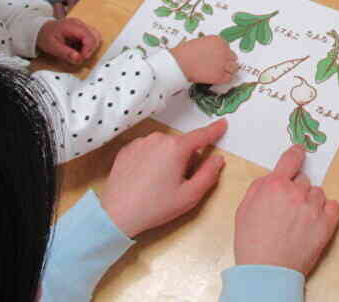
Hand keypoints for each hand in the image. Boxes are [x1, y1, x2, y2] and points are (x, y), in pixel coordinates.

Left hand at [37, 18, 101, 63]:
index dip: (88, 50)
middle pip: (95, 36)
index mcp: (72, 26)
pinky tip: (80, 49)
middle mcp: (79, 23)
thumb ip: (65, 53)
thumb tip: (78, 59)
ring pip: (96, 36)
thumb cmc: (45, 36)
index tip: (82, 58)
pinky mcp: (82, 29)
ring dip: (91, 47)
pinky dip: (89, 45)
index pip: (89, 36)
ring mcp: (82, 25)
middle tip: (80, 57)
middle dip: (91, 49)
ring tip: (80, 53)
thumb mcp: (52, 47)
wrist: (41, 30)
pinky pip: (92, 37)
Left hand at [99, 120, 227, 237]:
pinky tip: (145, 178)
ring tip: (159, 183)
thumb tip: (218, 159)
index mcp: (176, 148)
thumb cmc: (155, 206)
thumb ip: (209, 174)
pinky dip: (151, 159)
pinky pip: (147, 149)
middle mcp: (158, 138)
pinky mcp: (127, 149)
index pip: (202, 135)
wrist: (116, 214)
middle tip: (179, 182)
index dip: (215, 130)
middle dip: (186, 157)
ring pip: (164, 146)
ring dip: (168, 158)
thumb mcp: (190, 195)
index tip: (223, 123)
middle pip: (181, 144)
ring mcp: (140, 142)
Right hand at [170, 35, 237, 83]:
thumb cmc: (185, 52)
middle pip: (233, 57)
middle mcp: (224, 51)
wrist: (180, 62)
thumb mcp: (200, 42)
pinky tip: (217, 78)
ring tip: (220, 73)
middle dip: (227, 62)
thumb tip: (213, 53)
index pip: (227, 48)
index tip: (217, 58)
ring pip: (234, 68)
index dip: (222, 54)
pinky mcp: (220, 75)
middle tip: (219, 66)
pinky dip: (224, 79)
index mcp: (219, 41)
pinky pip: (229, 78)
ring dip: (228, 70)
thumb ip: (210, 47)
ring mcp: (222, 64)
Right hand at [234, 145, 338, 274]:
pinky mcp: (326, 223)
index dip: (296, 154)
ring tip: (299, 220)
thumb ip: (260, 186)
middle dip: (297, 190)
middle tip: (288, 208)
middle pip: (303, 180)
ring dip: (311, 201)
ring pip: (318, 193)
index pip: (292, 158)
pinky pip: (333, 206)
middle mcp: (296, 192)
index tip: (300, 152)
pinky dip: (326, 211)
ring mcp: (313, 207)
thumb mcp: (244, 207)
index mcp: (275, 184)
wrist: (267, 271)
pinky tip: (314, 221)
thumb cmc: (252, 242)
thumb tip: (273, 176)